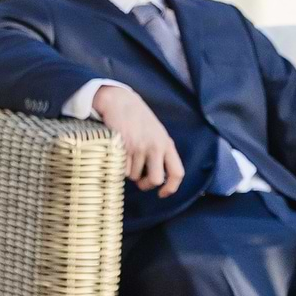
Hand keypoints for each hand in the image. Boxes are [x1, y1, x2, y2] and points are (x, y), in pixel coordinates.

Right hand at [95, 81, 184, 197]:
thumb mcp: (156, 133)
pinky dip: (118, 166)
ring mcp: (139, 147)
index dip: (171, 188)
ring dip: (128, 171)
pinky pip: (121, 169)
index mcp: (166, 144)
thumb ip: (160, 152)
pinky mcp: (123, 146)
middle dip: (145, 185)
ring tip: (126, 155)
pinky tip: (118, 153)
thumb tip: (157, 180)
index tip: (162, 194)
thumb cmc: (138, 119)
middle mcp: (155, 146)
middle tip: (139, 180)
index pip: (177, 172)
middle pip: (154, 180)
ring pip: (133, 176)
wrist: (120, 101)